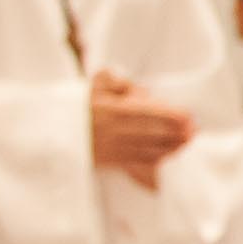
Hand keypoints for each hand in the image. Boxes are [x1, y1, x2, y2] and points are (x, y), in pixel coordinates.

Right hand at [86, 73, 190, 189]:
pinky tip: (167, 156)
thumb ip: (116, 81)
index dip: (171, 116)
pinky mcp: (107, 161)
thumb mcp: (93, 84)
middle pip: (151, 134)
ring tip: (186, 144)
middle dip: (175, 134)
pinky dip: (154, 160)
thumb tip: (141, 91)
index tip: (189, 116)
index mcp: (110, 110)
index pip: (147, 113)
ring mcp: (110, 149)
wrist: (48, 130)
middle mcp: (112, 131)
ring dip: (169, 148)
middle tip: (194, 132)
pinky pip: (135, 162)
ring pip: (146, 150)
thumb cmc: (76, 104)